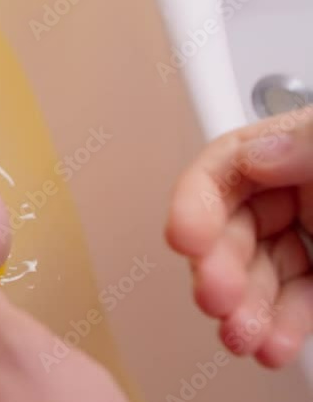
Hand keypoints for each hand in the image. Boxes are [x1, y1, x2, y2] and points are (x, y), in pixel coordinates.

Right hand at [166, 107, 312, 366]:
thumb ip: (310, 143)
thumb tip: (255, 154)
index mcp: (298, 148)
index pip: (225, 167)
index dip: (195, 202)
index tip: (185, 236)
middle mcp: (297, 192)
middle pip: (231, 229)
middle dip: (218, 269)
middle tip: (215, 296)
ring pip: (254, 274)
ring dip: (241, 311)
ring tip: (241, 334)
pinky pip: (292, 304)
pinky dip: (277, 327)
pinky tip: (272, 343)